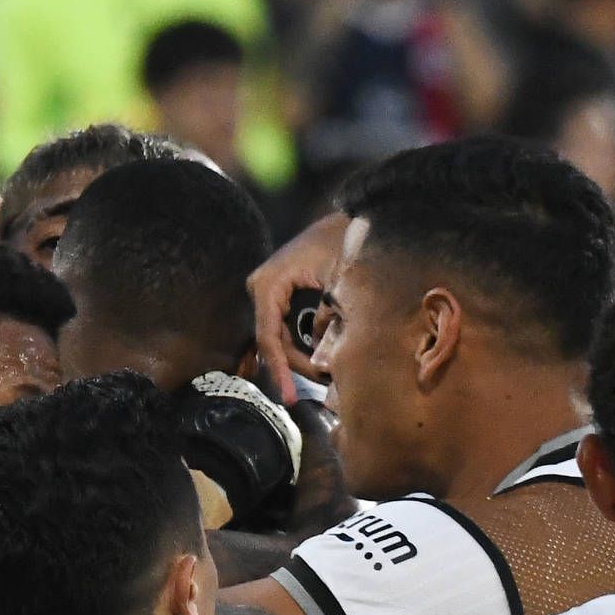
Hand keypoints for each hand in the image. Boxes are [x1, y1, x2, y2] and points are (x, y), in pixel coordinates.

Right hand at [251, 210, 349, 388]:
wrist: (352, 219)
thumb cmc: (346, 244)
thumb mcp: (342, 284)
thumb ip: (330, 321)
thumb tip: (322, 358)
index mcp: (270, 283)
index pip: (268, 335)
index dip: (279, 368)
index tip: (290, 395)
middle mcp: (262, 286)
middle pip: (271, 339)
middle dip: (293, 366)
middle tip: (320, 385)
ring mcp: (269, 289)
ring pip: (277, 335)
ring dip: (296, 357)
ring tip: (322, 375)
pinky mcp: (280, 292)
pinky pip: (284, 326)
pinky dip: (298, 344)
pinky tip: (314, 360)